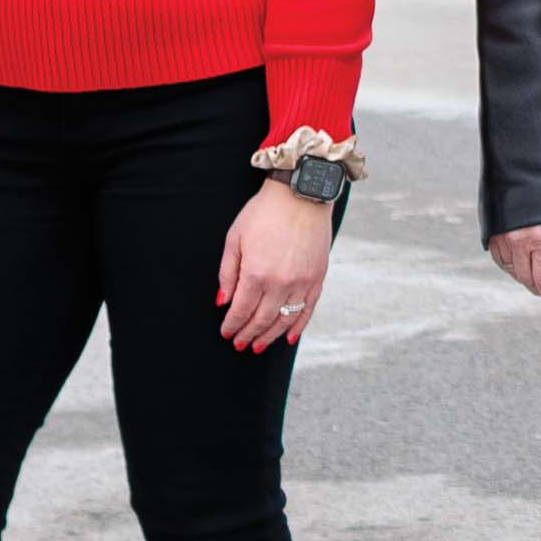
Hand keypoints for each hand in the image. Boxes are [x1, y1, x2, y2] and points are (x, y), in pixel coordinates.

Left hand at [216, 179, 335, 352]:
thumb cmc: (263, 213)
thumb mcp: (235, 238)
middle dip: (248, 334)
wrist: (301, 194)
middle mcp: (281, 282)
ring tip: (259, 346)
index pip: (241, 310)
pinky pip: (308, 309)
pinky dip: (298, 326)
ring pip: (285, 319)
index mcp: (256, 272)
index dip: (232, 324)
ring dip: (270, 336)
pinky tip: (288, 337)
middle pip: (262, 319)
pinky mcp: (318, 278)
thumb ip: (227, 273)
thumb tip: (222, 302)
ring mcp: (302, 282)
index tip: (226, 332)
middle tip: (240, 344)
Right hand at [491, 221, 540, 302]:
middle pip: (526, 278)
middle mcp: (519, 240)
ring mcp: (503, 238)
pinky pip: (499, 259)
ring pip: (511, 271)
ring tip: (534, 276)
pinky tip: (519, 265)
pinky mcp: (492, 234)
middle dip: (537, 288)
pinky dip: (509, 266)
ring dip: (523, 277)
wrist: (520, 172)